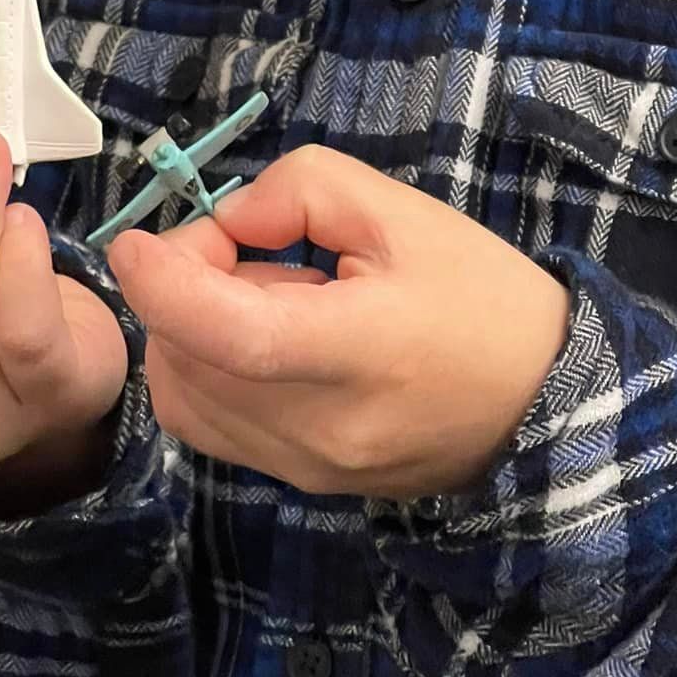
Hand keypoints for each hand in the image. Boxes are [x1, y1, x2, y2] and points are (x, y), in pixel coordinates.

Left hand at [106, 144, 570, 500]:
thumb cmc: (480, 295)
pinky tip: (267, 342)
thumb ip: (302, 191)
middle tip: (245, 251)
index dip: (165, 285)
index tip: (134, 243)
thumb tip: (226, 222)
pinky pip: (213, 427)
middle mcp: (320, 429)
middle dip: (183, 292)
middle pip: (191, 362)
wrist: (542, 400)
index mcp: (359, 352)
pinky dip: (208, 372)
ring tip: (269, 297)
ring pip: (187, 399)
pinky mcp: (303, 484)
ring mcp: (307, 469)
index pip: (231, 334)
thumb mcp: (403, 212)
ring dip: (191, 334)